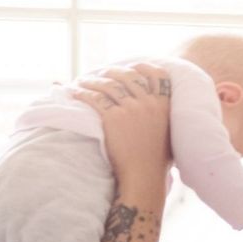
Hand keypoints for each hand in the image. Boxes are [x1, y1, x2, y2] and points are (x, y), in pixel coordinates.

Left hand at [68, 63, 172, 188]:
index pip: (157, 75)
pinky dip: (83, 94)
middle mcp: (148, 104)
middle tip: (101, 73)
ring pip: (109, 85)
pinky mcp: (113, 119)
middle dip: (112, 72)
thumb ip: (162, 116)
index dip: (142, 67)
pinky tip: (75, 92)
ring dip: (93, 80)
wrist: (143, 175)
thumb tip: (155, 109)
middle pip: (128, 76)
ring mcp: (130, 110)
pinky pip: (95, 99)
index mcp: (163, 105)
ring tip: (83, 80)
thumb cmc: (155, 161)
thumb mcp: (167, 133)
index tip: (131, 65)